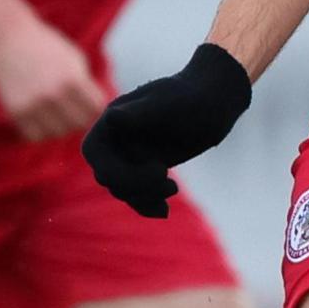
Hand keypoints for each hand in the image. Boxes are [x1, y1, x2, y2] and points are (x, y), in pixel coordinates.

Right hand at [0, 16, 106, 140]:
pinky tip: (41, 117)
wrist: (7, 37)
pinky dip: (41, 131)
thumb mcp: (74, 58)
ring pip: (58, 133)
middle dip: (80, 118)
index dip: (97, 108)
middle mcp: (53, 95)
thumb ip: (87, 85)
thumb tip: (100, 110)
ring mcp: (33, 105)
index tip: (91, 105)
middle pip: (79, 125)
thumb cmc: (45, 46)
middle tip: (73, 109)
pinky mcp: (16, 111)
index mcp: (72, 79)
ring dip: (60, 126)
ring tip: (56, 113)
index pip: (97, 110)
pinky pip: (35, 136)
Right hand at [81, 43, 253, 215]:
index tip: (160, 169)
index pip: (95, 156)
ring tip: (173, 189)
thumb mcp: (165, 104)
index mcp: (111, 121)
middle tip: (170, 185)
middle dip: (136, 186)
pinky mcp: (144, 167)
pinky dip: (147, 205)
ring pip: (123, 189)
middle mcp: (115, 139)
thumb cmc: (189, 97)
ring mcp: (129, 154)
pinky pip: (137, 194)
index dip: (119, 171)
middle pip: (108, 177)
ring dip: (144, 197)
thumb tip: (112, 118)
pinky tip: (164, 210)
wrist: (212, 102)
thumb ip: (138, 114)